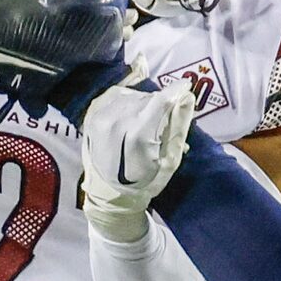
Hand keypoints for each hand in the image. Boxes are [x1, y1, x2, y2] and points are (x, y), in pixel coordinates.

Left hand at [81, 79, 199, 243]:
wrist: (110, 193)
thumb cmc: (145, 180)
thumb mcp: (170, 160)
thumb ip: (179, 126)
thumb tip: (187, 96)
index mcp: (138, 134)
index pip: (161, 100)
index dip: (177, 90)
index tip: (187, 86)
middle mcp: (117, 121)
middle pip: (148, 97)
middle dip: (161, 104)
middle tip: (164, 120)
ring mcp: (101, 117)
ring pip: (133, 96)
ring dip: (144, 103)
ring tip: (146, 122)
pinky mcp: (93, 115)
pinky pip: (116, 96)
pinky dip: (128, 101)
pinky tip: (131, 116)